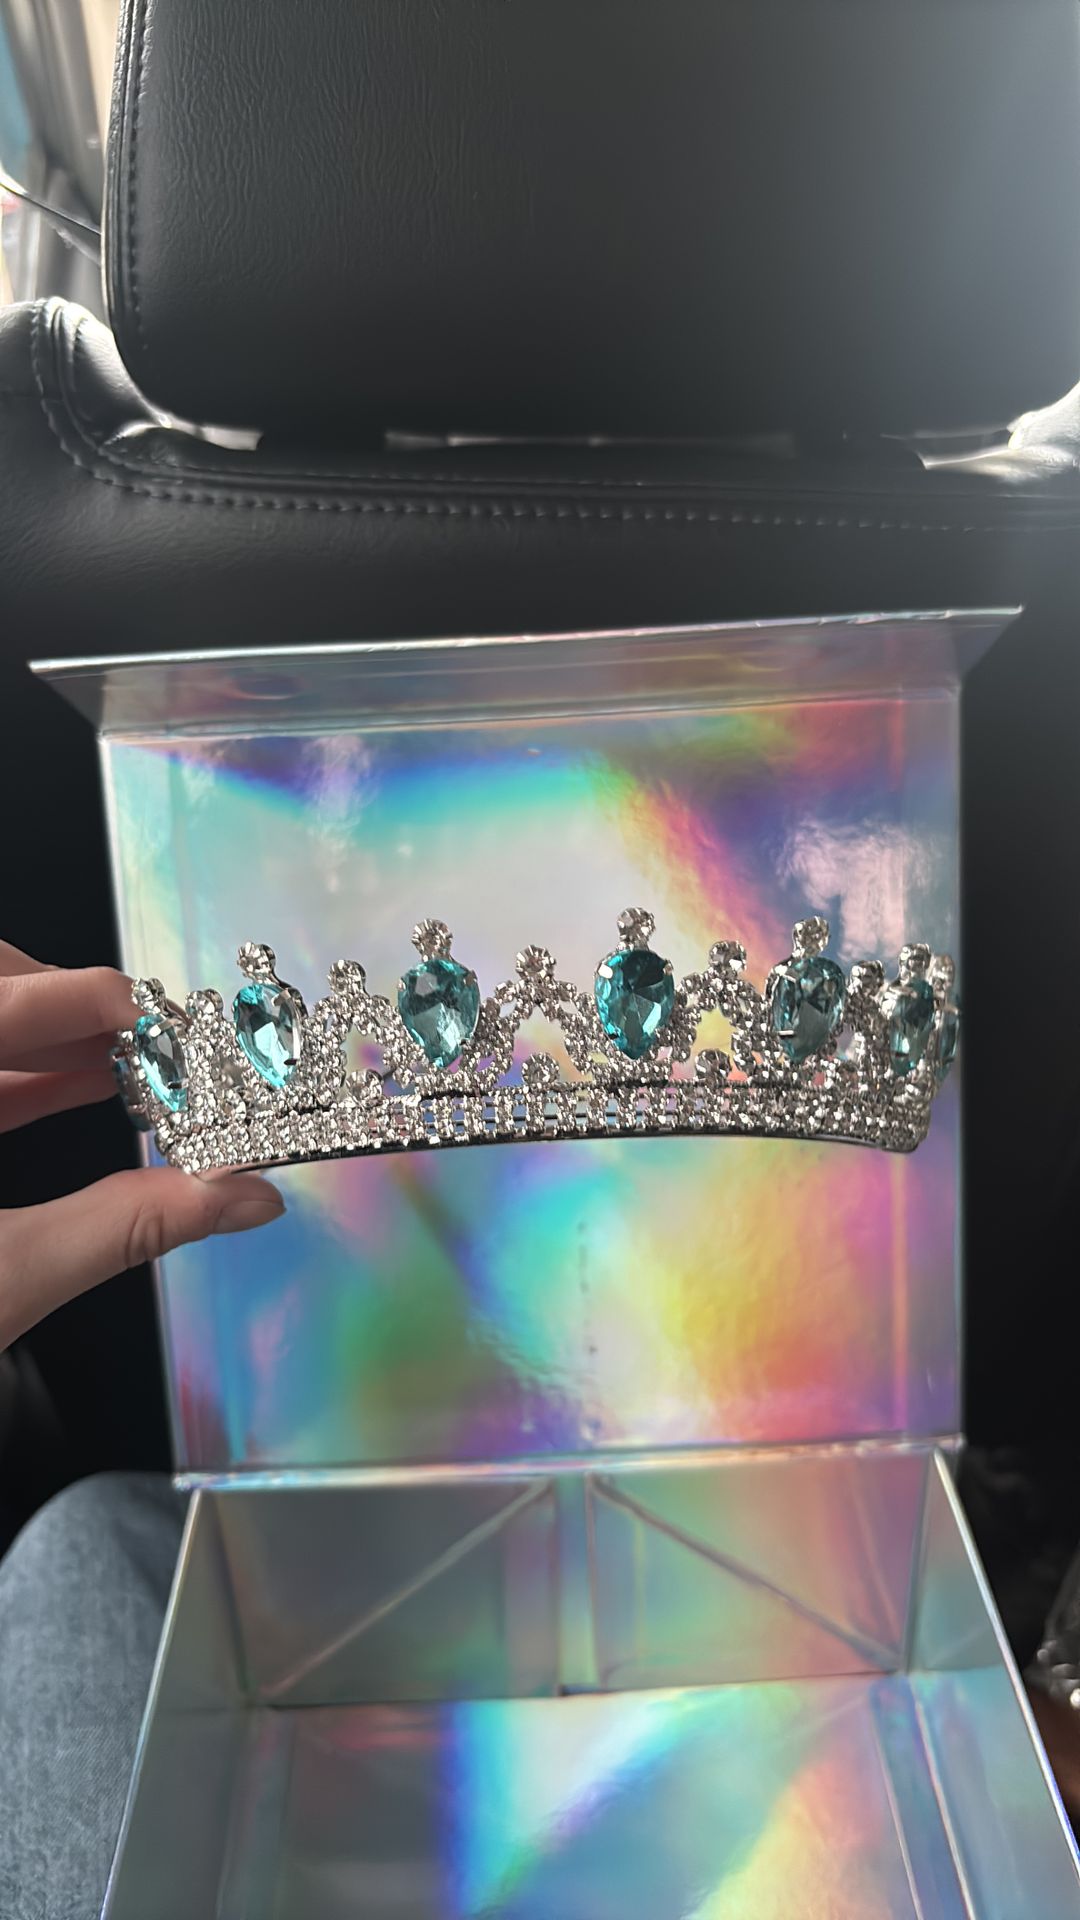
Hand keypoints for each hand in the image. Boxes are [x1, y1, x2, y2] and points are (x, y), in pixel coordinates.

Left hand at [0, 939, 283, 1350]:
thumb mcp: (7, 1278)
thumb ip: (124, 1228)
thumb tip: (243, 1198)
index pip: (13, 996)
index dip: (107, 1001)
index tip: (181, 1033)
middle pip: (0, 984)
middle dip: (79, 998)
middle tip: (158, 1042)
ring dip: (62, 1037)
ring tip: (141, 1069)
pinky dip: (30, 1072)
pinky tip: (92, 1091)